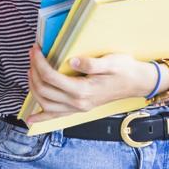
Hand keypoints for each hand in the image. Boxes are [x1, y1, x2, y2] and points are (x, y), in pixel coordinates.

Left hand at [25, 47, 154, 126]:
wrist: (137, 83)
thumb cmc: (125, 70)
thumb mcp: (112, 62)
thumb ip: (92, 63)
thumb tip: (73, 61)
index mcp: (84, 90)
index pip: (51, 77)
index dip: (39, 62)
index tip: (35, 49)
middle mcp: (78, 103)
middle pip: (44, 90)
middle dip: (34, 71)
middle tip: (32, 55)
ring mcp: (78, 108)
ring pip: (46, 103)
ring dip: (33, 87)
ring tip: (31, 71)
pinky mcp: (79, 109)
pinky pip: (56, 116)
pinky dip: (41, 118)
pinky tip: (30, 119)